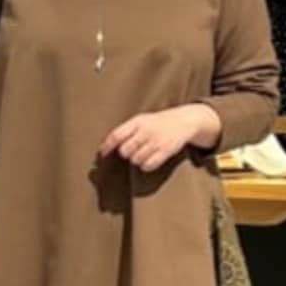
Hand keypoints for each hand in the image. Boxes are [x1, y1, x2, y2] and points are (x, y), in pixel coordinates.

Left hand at [98, 104, 221, 172]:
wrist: (183, 121)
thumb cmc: (157, 122)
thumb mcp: (141, 120)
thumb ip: (124, 131)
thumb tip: (103, 147)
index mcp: (138, 121)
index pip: (117, 135)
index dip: (107, 146)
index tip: (101, 155)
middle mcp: (146, 131)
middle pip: (125, 151)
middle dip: (126, 153)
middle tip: (132, 150)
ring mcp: (156, 141)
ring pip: (135, 160)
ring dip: (136, 160)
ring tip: (143, 153)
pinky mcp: (165, 151)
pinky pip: (148, 165)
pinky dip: (146, 166)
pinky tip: (149, 160)